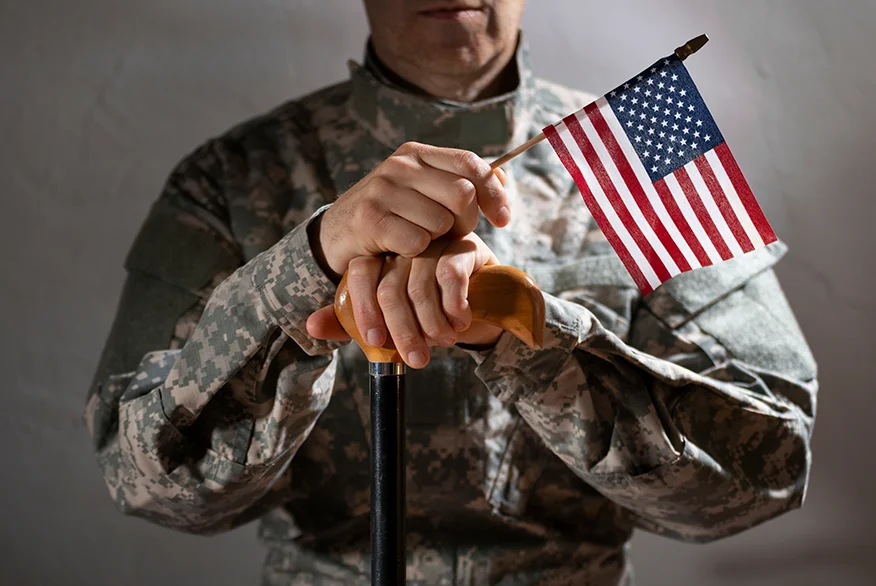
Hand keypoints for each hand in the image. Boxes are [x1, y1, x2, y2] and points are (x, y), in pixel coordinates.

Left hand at [307, 233, 503, 368]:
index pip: (360, 275)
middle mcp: (403, 249)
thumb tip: (310, 326)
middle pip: (389, 288)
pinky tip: (460, 321)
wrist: (481, 303)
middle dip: (402, 332)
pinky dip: (454, 308)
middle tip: (416, 360)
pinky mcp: (463, 247)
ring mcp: (433, 245)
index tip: (376, 343)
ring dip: (431, 325)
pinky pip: (450, 277)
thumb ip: (350, 325)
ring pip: (419, 288)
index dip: (365, 311)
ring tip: (443, 341)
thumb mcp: (388, 322)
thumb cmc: (428, 313)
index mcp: (380, 260)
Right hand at [312, 142, 508, 280]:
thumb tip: (504, 178)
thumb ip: (460, 184)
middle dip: (464, 223)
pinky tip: (399, 250)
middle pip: (462, 195)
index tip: (504, 219)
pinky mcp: (370, 219)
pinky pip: (417, 242)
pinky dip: (415, 254)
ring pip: (441, 222)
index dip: (494, 193)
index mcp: (416, 155)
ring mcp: (382, 190)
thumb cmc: (391, 218)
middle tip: (445, 235)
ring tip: (416, 240)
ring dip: (435, 241)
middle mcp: (399, 165)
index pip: (471, 163)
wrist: (337, 236)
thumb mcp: (423, 194)